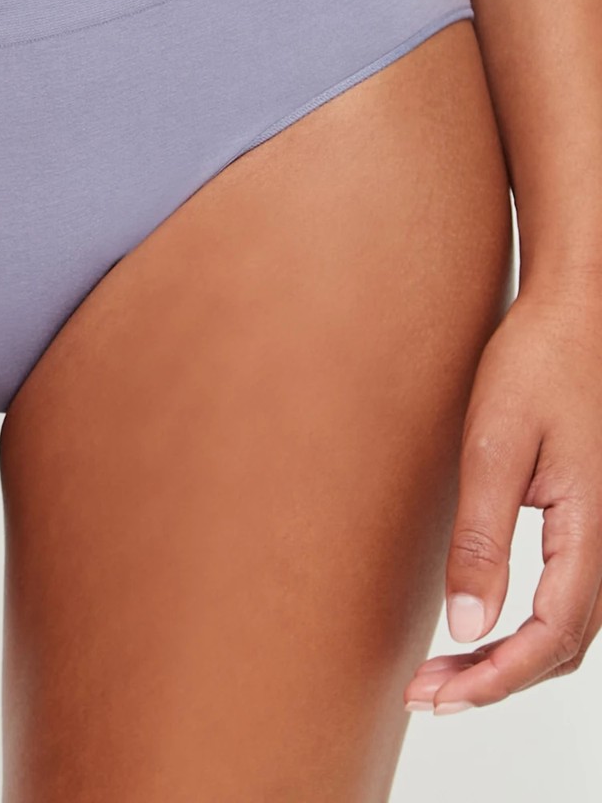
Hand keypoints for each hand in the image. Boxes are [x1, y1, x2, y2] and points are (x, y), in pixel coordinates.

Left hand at [404, 278, 601, 713]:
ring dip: (507, 659)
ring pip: (566, 628)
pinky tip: (479, 628)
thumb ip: (481, 536)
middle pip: (561, 645)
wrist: (574, 315)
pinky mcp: (585, 520)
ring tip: (441, 674)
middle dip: (494, 680)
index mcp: (591, 530)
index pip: (552, 636)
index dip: (496, 677)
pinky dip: (522, 629)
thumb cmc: (536, 365)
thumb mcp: (495, 444)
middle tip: (425, 695)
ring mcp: (599, 533)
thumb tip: (465, 625)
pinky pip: (564, 596)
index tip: (438, 695)